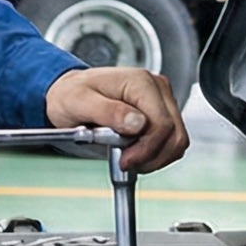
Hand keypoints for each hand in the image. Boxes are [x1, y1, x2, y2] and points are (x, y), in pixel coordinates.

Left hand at [46, 66, 187, 172]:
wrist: (68, 95)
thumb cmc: (70, 95)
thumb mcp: (78, 102)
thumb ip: (107, 111)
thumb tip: (138, 123)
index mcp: (140, 82)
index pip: (162, 124)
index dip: (146, 148)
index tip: (125, 161)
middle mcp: (157, 89)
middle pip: (174, 134)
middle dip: (151, 155)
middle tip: (125, 163)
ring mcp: (162, 102)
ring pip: (177, 140)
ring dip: (155, 157)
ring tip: (128, 159)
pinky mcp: (161, 114)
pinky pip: (171, 142)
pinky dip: (156, 154)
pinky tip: (135, 154)